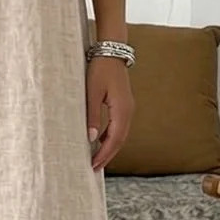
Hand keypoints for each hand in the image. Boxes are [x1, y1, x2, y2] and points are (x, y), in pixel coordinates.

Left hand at [86, 57, 133, 171]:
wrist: (111, 51)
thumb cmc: (99, 69)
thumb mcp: (91, 92)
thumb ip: (92, 115)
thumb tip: (91, 138)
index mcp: (122, 110)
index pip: (114, 139)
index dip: (104, 154)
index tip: (93, 165)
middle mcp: (129, 111)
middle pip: (120, 140)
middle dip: (108, 155)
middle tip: (94, 168)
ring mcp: (128, 108)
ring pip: (121, 134)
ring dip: (110, 147)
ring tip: (97, 159)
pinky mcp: (124, 104)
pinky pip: (119, 126)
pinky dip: (111, 137)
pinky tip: (100, 142)